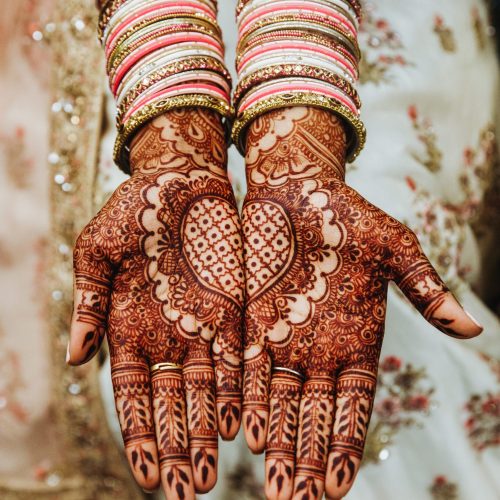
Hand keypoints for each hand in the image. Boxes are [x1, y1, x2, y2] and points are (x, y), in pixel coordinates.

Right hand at [68, 109, 243, 497]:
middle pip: (172, 405)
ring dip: (208, 433)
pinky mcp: (234, 310)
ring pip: (207, 391)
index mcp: (129, 328)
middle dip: (177, 448)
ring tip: (212, 473)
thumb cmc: (135, 210)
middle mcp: (167, 338)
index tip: (147, 474)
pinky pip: (237, 359)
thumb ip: (89, 301)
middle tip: (184, 492)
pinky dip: (238, 392)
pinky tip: (243, 424)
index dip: (139, 434)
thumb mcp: (99, 251)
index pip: (133, 396)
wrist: (182, 180)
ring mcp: (202, 327)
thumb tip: (74, 356)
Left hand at [241, 107, 481, 499]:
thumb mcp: (394, 248)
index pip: (353, 406)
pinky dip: (246, 399)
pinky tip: (245, 432)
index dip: (345, 444)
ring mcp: (282, 337)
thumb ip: (424, 289)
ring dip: (276, 442)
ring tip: (273, 485)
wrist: (297, 191)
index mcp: (358, 339)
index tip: (336, 487)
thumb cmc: (350, 216)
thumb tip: (471, 329)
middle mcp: (318, 348)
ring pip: (278, 400)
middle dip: (306, 458)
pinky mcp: (250, 320)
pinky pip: (246, 367)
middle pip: (313, 415)